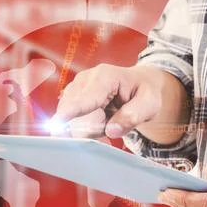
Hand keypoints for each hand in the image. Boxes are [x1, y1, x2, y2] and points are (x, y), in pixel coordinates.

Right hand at [52, 64, 169, 138]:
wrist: (138, 84)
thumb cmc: (144, 92)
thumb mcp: (149, 104)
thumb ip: (133, 116)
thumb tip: (111, 130)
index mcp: (105, 76)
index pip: (86, 98)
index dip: (73, 111)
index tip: (57, 122)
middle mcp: (84, 80)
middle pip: (76, 115)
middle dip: (93, 129)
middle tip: (116, 124)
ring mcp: (74, 89)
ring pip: (71, 122)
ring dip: (90, 130)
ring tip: (110, 120)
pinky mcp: (69, 99)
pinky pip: (70, 123)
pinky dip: (85, 129)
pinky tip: (100, 122)